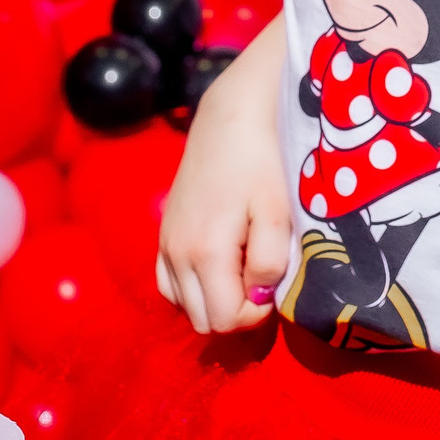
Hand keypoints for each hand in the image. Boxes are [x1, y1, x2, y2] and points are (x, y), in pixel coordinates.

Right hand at [155, 29, 292, 333]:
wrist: (231, 118)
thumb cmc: (262, 162)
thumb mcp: (277, 211)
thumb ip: (268, 262)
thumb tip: (257, 297)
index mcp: (205, 252)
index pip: (225, 320)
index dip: (254, 314)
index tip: (272, 284)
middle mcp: (177, 254)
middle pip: (202, 320)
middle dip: (234, 311)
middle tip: (259, 277)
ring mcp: (165, 245)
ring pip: (184, 306)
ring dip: (213, 300)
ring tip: (240, 267)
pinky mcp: (163, 234)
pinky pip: (168, 284)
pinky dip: (192, 287)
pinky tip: (217, 264)